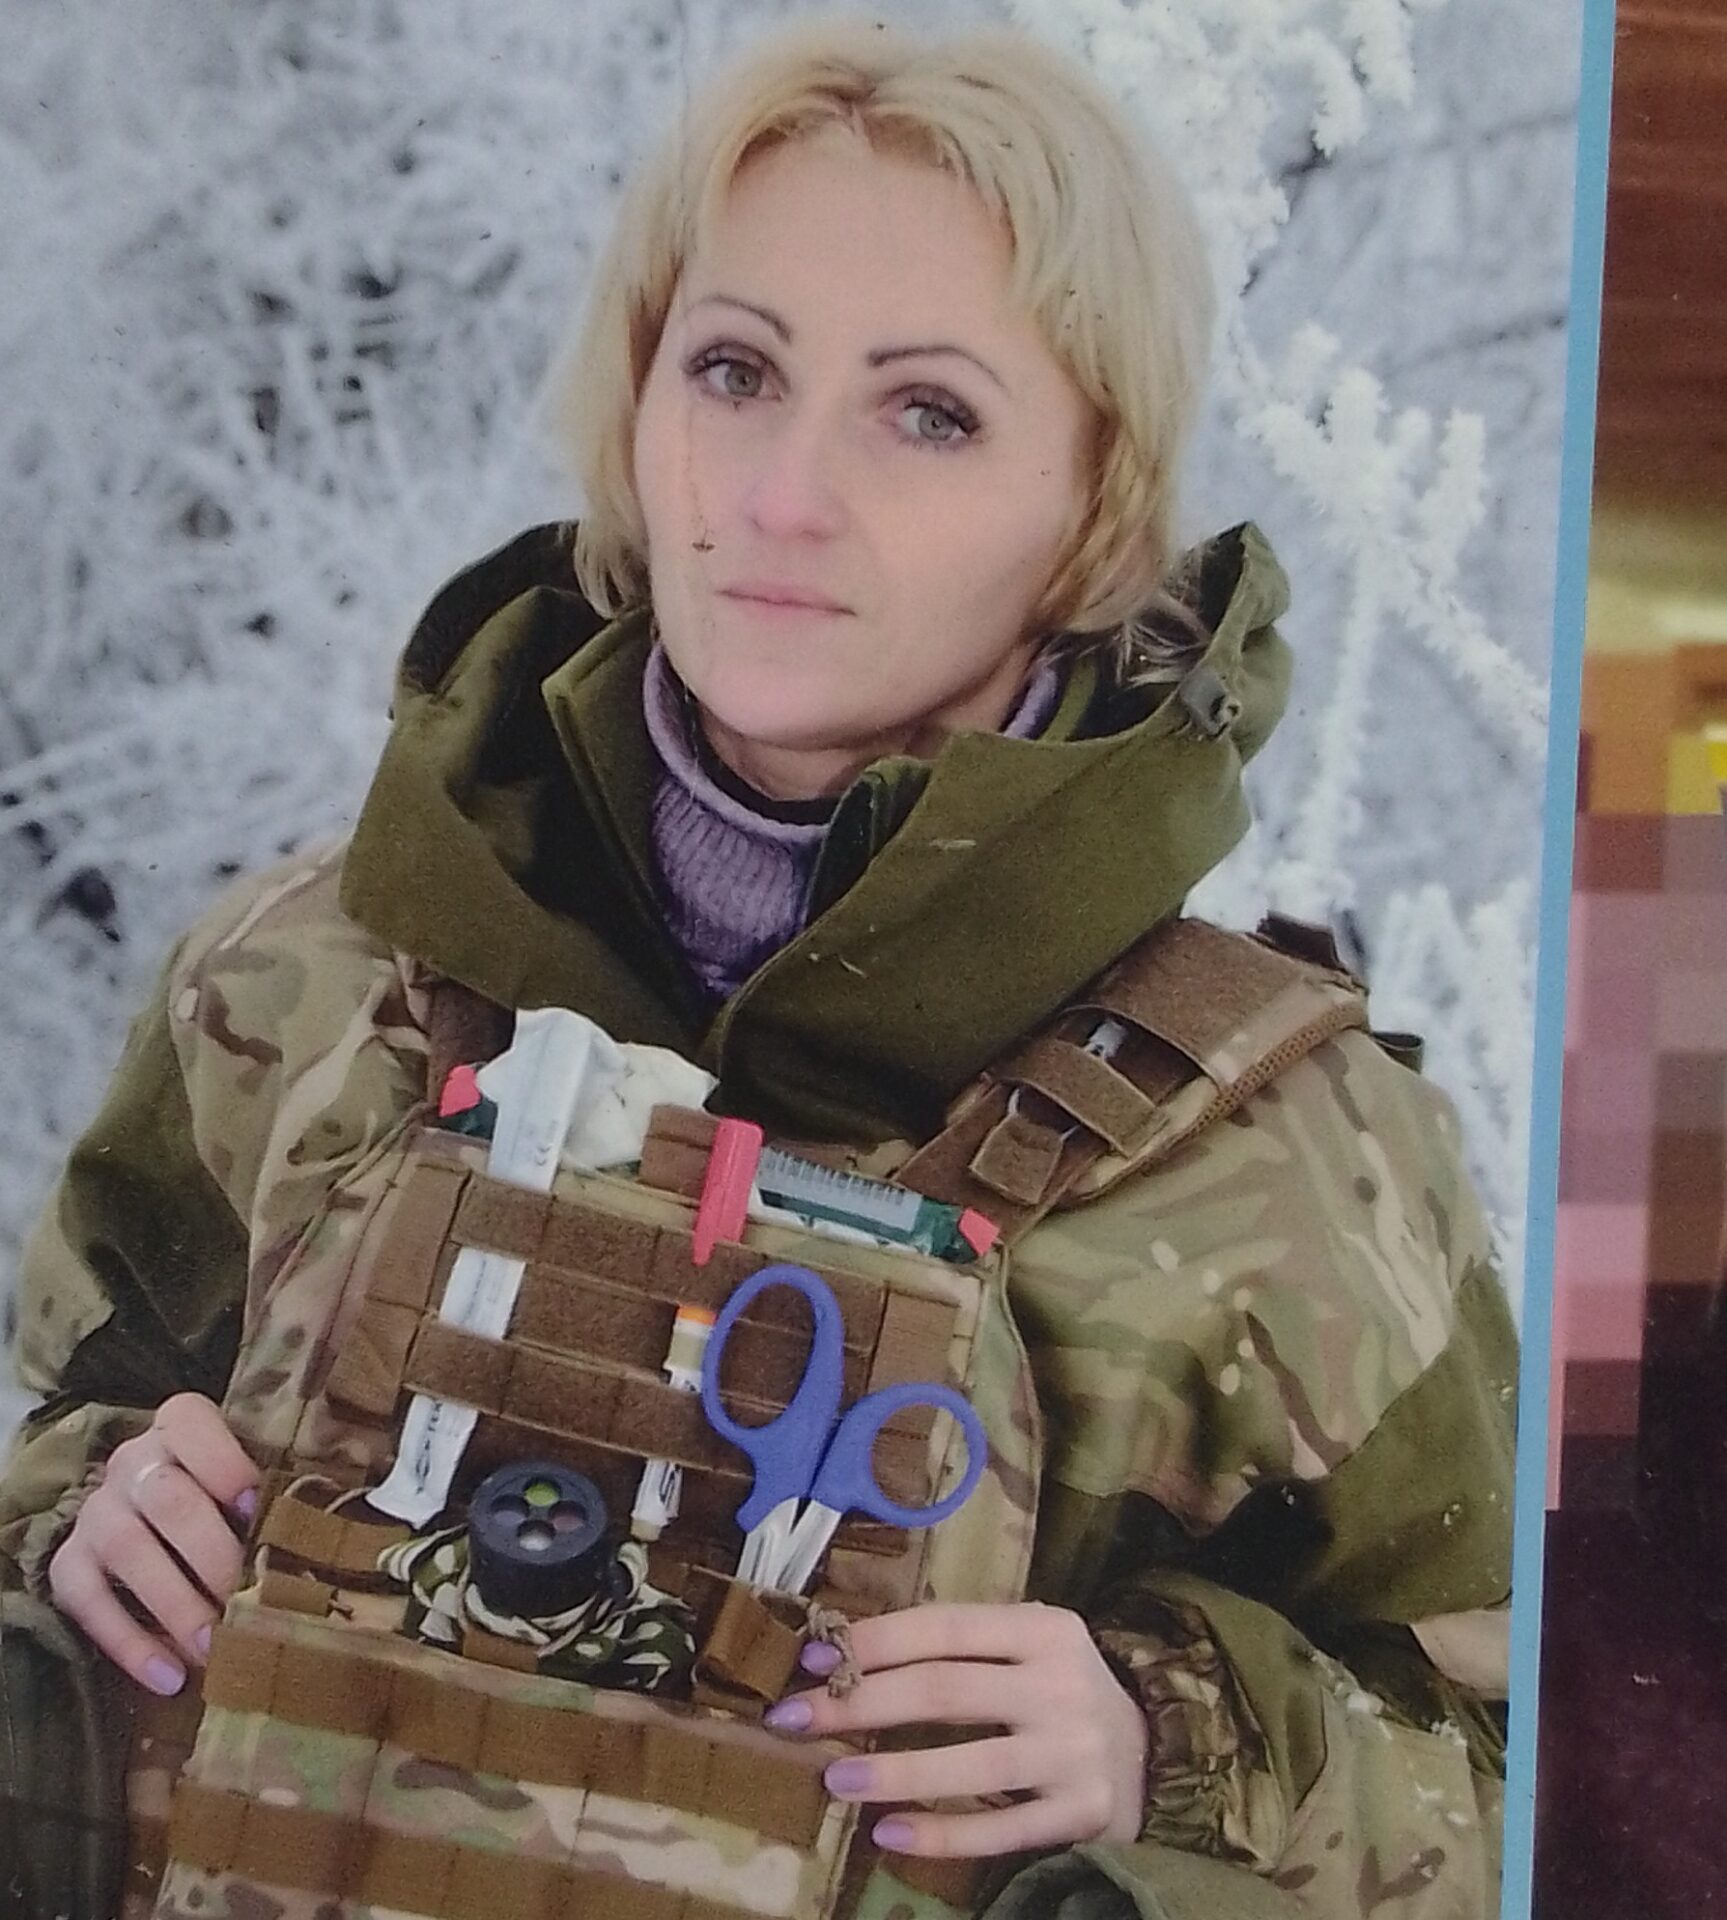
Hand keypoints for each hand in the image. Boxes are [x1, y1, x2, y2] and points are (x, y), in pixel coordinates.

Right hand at [48, 1393, 259, 1696]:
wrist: (144, 1509)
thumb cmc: (224, 1496)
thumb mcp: (250, 1479)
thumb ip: (282, 1490)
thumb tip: (342, 1527)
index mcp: (180, 1426)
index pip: (191, 1424)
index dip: (226, 1465)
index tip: (260, 1507)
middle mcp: (132, 1462)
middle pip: (169, 1500)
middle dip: (211, 1554)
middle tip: (246, 1601)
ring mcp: (96, 1512)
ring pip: (128, 1550)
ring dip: (174, 1605)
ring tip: (214, 1648)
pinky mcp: (70, 1562)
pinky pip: (85, 1601)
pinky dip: (127, 1643)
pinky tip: (169, 1677)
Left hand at [764, 1602, 1148, 1858]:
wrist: (1151, 1753)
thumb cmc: (1059, 1689)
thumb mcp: (1025, 1646)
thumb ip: (959, 1645)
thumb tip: (847, 1650)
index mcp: (1042, 1628)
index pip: (944, 1626)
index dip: (875, 1641)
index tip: (812, 1657)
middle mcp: (1059, 1684)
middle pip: (945, 1690)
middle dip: (861, 1702)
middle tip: (794, 1717)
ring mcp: (1073, 1752)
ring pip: (970, 1763)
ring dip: (893, 1772)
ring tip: (833, 1779)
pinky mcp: (1081, 1814)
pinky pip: (1000, 1829)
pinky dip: (942, 1835)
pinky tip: (889, 1835)